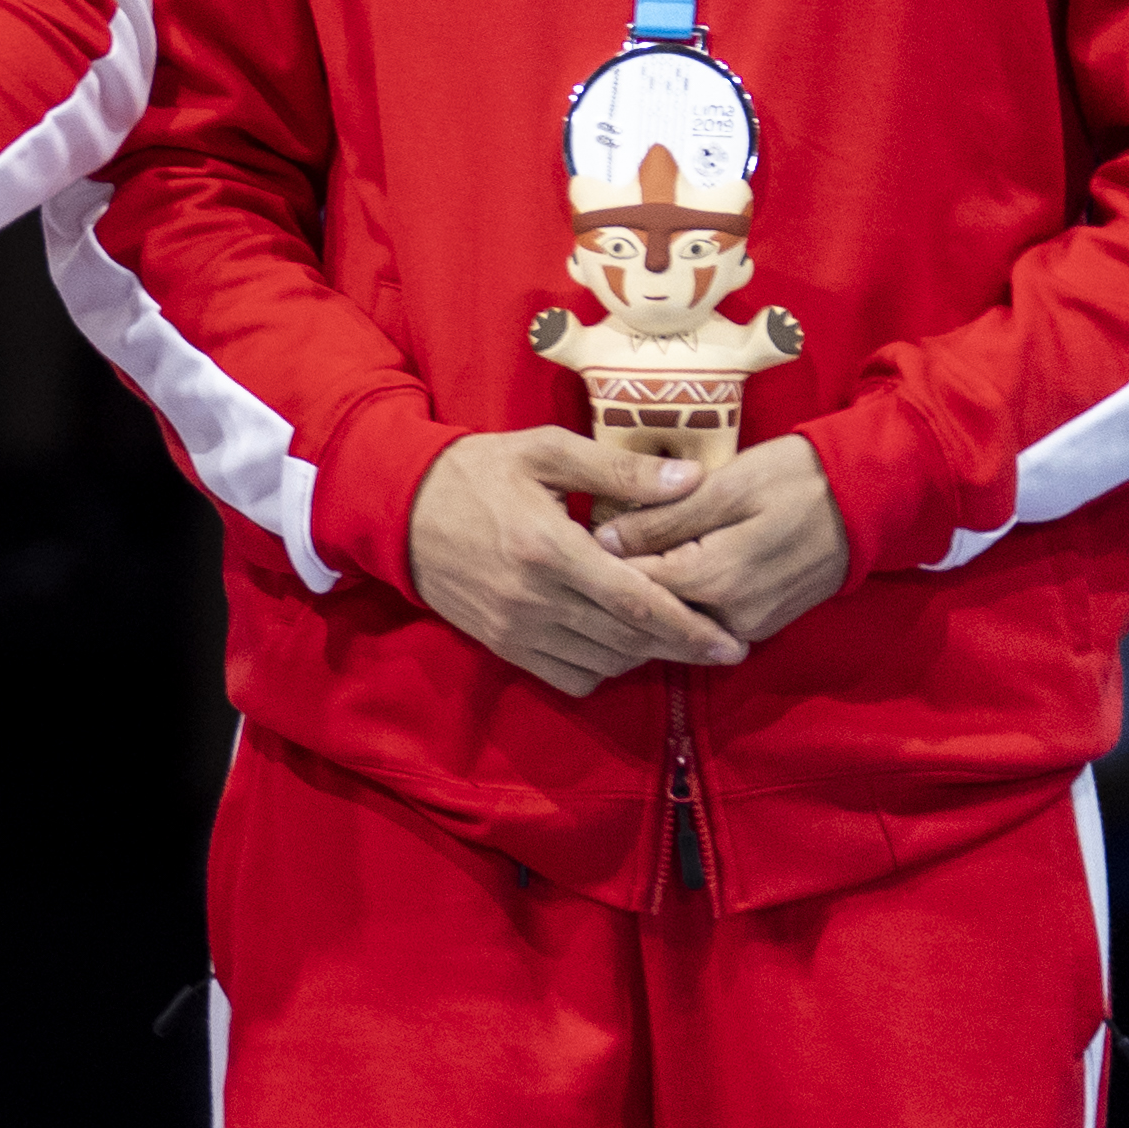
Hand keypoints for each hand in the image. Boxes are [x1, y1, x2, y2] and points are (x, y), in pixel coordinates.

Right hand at [405, 431, 733, 698]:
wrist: (397, 506)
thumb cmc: (477, 470)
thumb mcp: (545, 451)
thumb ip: (619, 470)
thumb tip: (690, 481)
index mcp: (550, 549)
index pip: (637, 605)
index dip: (690, 628)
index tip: (732, 641)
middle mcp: (534, 599)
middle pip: (628, 642)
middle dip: (681, 648)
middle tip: (721, 644)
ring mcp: (515, 627)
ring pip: (603, 663)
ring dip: (644, 657)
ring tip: (673, 640)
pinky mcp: (500, 643)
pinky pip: (567, 676)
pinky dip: (602, 669)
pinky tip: (617, 646)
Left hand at [593, 433, 853, 648]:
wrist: (869, 498)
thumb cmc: (796, 479)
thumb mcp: (727, 485)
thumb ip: (665, 518)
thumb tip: (603, 541)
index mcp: (718, 580)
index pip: (634, 585)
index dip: (597, 563)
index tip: (572, 537)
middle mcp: (731, 616)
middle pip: (652, 610)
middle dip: (615, 583)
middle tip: (582, 550)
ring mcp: (750, 626)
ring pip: (676, 619)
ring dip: (644, 595)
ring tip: (612, 561)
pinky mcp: (762, 624)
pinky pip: (704, 620)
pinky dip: (676, 601)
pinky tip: (656, 573)